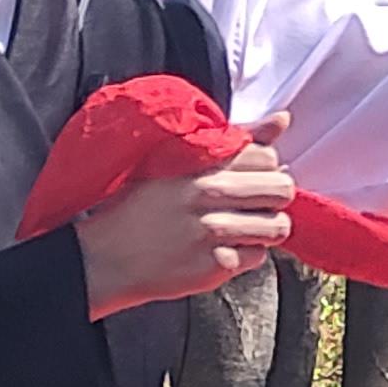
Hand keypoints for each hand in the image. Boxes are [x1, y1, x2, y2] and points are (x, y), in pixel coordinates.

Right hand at [76, 115, 293, 316]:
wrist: (104, 258)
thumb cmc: (137, 209)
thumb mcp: (173, 161)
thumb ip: (232, 140)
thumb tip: (282, 120)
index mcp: (198, 161)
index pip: (265, 156)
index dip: (264, 168)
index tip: (248, 178)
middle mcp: (208, 193)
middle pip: (281, 189)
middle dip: (273, 197)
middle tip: (252, 205)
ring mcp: (213, 231)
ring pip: (277, 226)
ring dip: (264, 228)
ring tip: (240, 229)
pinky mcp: (215, 265)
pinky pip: (258, 258)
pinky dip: (246, 255)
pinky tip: (222, 249)